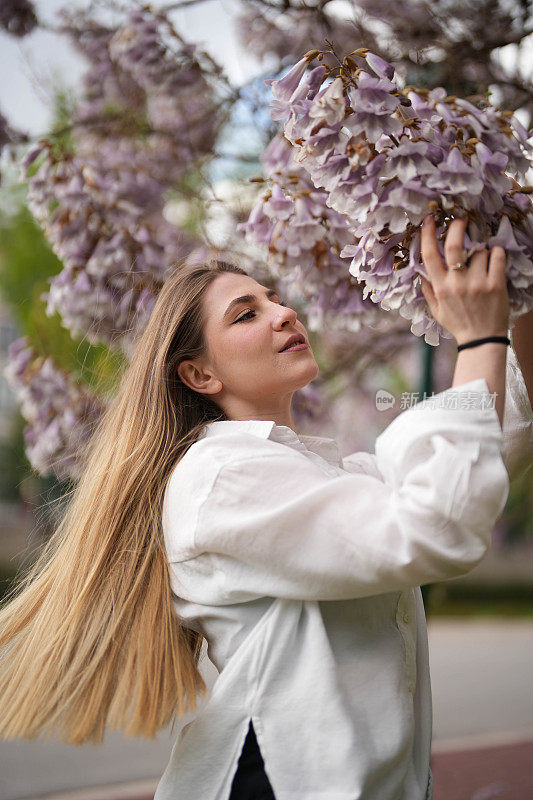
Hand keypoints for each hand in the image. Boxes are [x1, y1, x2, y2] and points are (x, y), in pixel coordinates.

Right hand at [420, 215, 509, 344]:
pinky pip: (497, 257)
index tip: (430, 220)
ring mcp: (477, 283)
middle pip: (454, 245)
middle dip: (457, 226)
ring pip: (478, 251)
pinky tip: (494, 256)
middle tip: (461, 219)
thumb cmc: (458, 325)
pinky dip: (496, 253)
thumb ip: (428, 292)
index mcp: (440, 288)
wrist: (481, 340)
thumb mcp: (437, 312)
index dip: (428, 234)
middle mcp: (457, 283)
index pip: (429, 255)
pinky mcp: (496, 284)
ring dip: (480, 250)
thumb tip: (421, 274)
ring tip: (482, 259)